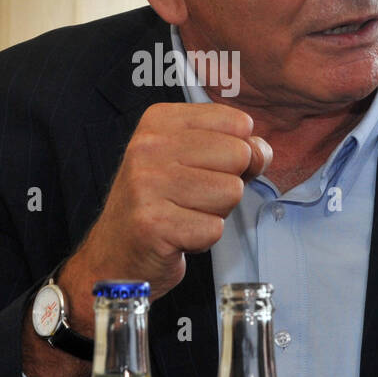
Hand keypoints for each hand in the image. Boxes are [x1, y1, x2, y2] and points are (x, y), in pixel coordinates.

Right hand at [59, 102, 269, 332]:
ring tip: (184, 215)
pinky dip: (202, 239)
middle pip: (238, 156)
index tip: (205, 169)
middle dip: (227, 184)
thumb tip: (262, 152)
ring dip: (215, 213)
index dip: (236, 153)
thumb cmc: (160, 204)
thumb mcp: (193, 161)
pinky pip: (214, 228)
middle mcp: (149, 146)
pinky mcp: (153, 223)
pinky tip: (177, 236)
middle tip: (193, 198)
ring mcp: (147, 184)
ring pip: (231, 192)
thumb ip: (235, 147)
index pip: (237, 122)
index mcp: (160, 121)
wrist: (116, 255)